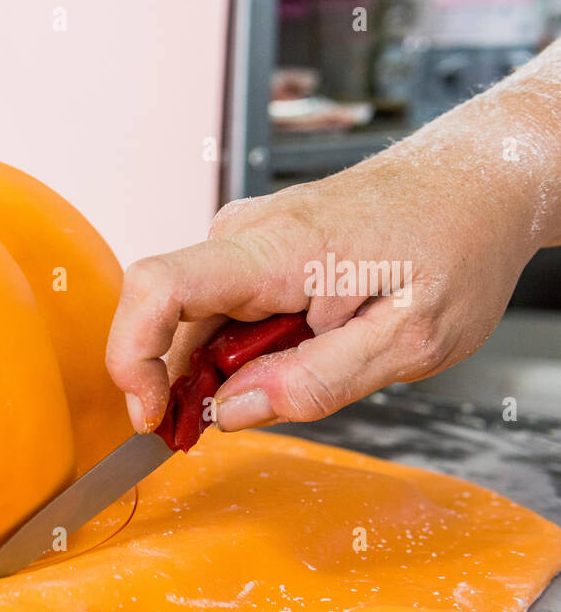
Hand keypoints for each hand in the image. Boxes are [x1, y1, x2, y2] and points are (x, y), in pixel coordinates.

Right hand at [106, 43, 560, 435]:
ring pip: (195, 319)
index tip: (150, 412)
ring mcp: (246, 238)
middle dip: (182, 384)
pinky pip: (218, 307)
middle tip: (221, 428)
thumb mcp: (409, 341)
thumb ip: (315, 382)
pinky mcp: (254, 249)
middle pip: (169, 318)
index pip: (158, 288)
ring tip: (285, 384)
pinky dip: (232, 349)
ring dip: (216, 369)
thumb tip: (229, 411)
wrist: (480, 183)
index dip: (132, 356)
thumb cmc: (456, 247)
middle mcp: (246, 234)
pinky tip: (281, 361)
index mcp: (279, 251)